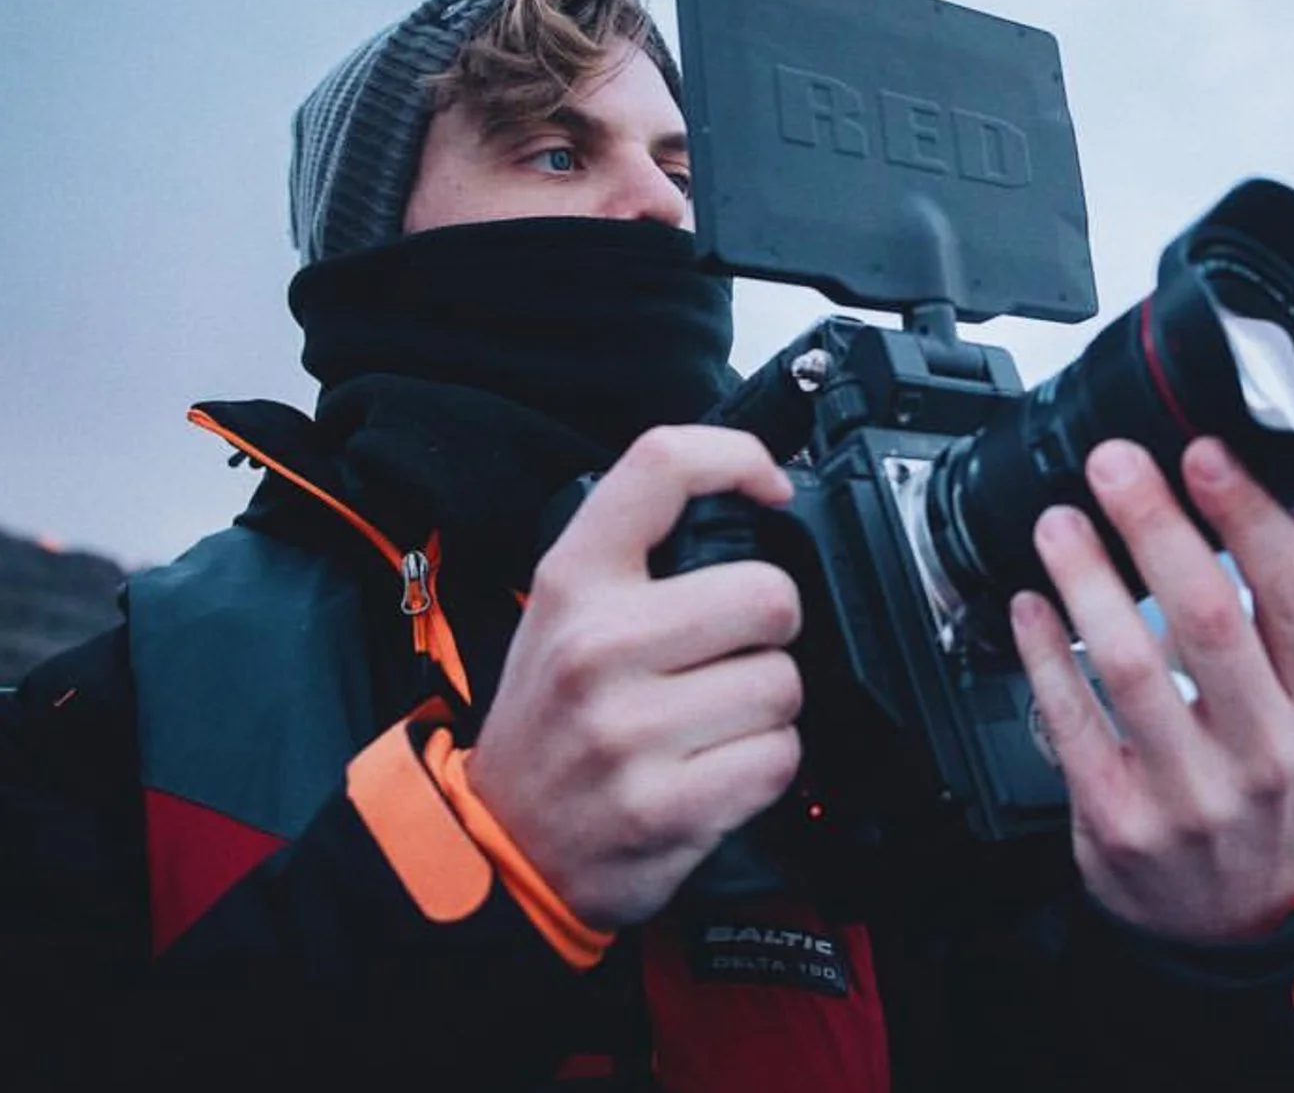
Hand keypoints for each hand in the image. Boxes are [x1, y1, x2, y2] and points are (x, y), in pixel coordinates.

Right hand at [468, 426, 803, 929]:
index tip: (770, 489)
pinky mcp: (663, 804)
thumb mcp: (565, 611)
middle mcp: (597, 645)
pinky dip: (764, 768)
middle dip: (771, 630)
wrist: (500, 844)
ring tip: (712, 722)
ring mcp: (628, 729)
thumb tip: (755, 503)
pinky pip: (777, 759)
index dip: (739, 458)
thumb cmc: (550, 721)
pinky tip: (714, 771)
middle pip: (768, 595)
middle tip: (731, 653)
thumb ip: (644, 554)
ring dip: (767, 708)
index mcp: (574, 579)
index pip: (663, 465)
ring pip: (783, 685)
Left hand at [1009, 437, 1293, 940]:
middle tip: (1112, 463)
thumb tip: (1257, 493)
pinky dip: (1042, 652)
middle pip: (1206, 617)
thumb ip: (1275, 615)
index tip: (1204, 451)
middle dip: (1154, 526)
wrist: (1226, 917)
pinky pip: (1069, 720)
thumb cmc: (1256, 787)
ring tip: (1058, 523)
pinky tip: (1027, 605)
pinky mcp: (1118, 818)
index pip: (1291, 595)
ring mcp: (1189, 790)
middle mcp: (1262, 749)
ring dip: (1086, 579)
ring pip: (1128, 665)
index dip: (1247, 516)